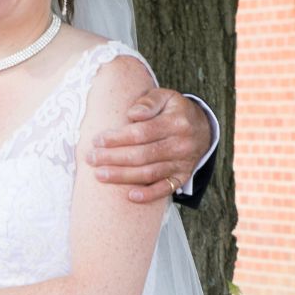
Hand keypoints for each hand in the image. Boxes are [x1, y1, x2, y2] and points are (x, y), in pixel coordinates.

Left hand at [87, 87, 211, 201]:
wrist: (203, 129)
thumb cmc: (175, 111)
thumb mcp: (166, 97)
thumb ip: (148, 102)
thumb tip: (132, 114)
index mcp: (175, 122)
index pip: (142, 133)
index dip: (118, 138)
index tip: (97, 141)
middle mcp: (181, 144)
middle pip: (142, 155)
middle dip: (114, 158)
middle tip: (91, 159)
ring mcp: (182, 163)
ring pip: (149, 173)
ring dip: (123, 176)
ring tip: (100, 175)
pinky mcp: (182, 177)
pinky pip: (165, 189)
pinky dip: (149, 195)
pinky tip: (130, 196)